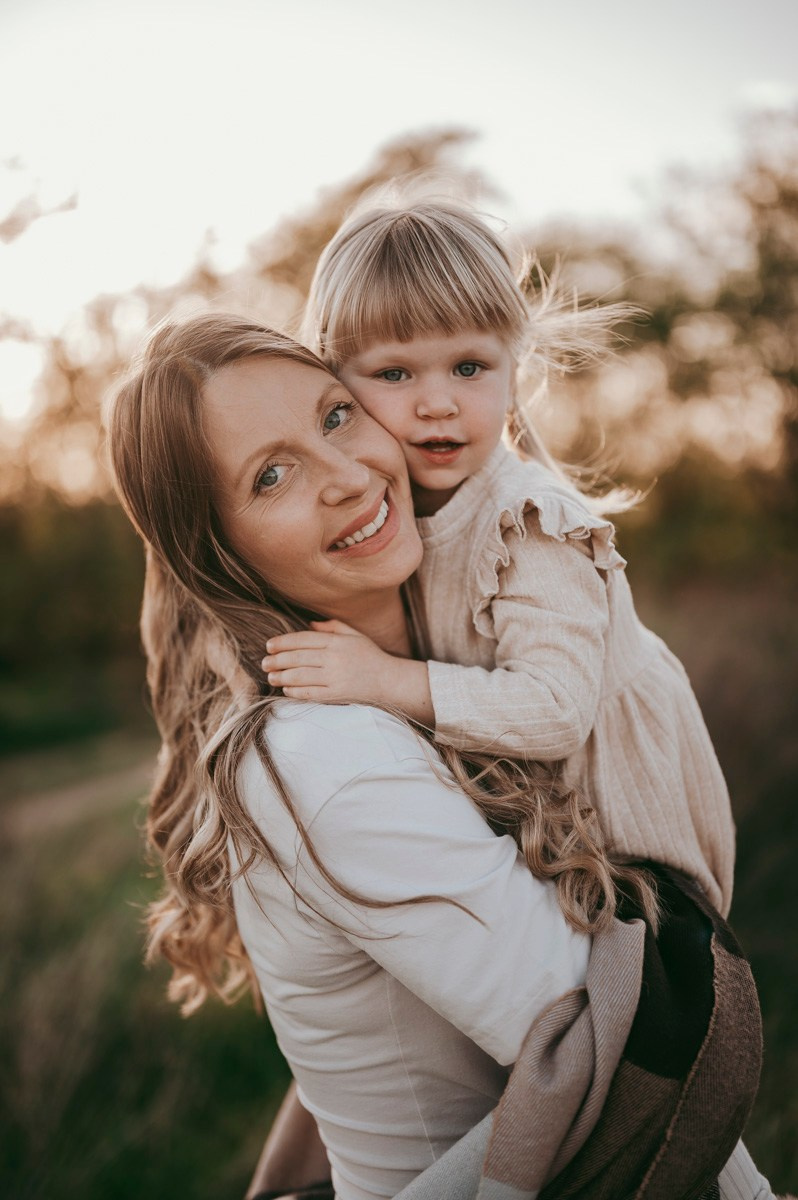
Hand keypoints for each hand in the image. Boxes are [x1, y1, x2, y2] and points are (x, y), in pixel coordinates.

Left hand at [261, 620, 396, 704]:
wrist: (389, 681)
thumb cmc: (370, 656)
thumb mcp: (354, 635)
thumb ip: (332, 627)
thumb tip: (309, 625)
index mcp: (337, 642)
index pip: (303, 639)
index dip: (283, 642)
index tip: (269, 645)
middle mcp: (335, 658)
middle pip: (297, 658)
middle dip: (277, 660)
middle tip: (264, 662)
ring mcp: (335, 677)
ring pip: (300, 676)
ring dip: (281, 676)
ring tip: (271, 676)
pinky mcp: (337, 694)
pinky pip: (310, 693)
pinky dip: (295, 691)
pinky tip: (286, 689)